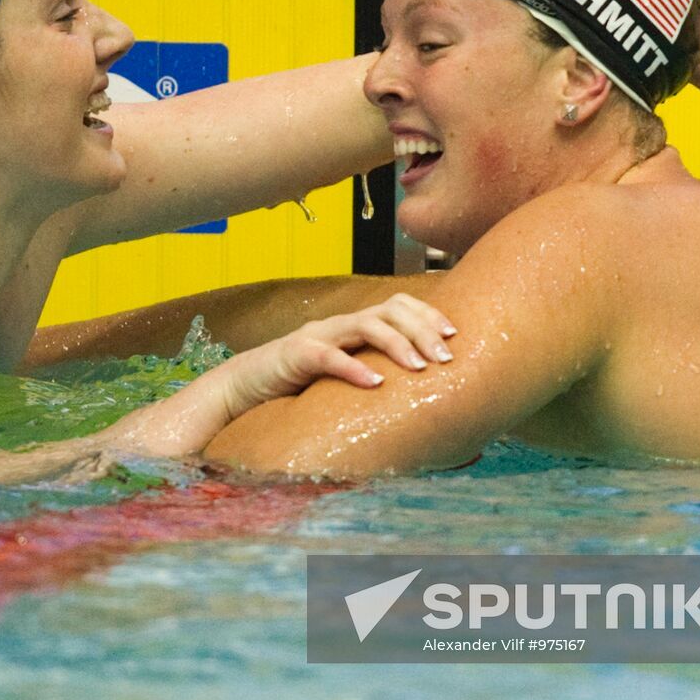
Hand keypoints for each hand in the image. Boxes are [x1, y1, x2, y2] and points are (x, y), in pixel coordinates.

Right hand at [220, 293, 455, 415]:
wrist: (244, 389)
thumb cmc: (299, 387)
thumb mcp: (344, 376)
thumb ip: (373, 373)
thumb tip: (420, 395)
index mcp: (354, 326)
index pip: (398, 304)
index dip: (428, 313)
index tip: (455, 335)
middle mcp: (340, 325)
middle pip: (390, 310)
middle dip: (423, 330)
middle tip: (446, 357)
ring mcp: (318, 336)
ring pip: (366, 325)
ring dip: (398, 344)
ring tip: (420, 368)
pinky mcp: (296, 355)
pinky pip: (330, 357)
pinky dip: (355, 369)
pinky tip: (376, 384)